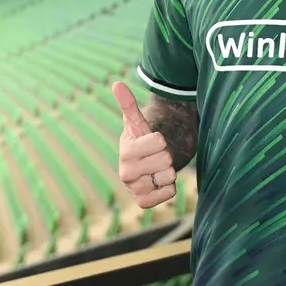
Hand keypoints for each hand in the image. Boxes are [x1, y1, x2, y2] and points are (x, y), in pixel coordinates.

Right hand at [112, 81, 176, 208]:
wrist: (143, 165)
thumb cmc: (141, 141)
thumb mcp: (137, 122)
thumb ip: (128, 104)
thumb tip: (116, 83)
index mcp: (126, 152)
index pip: (159, 141)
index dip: (160, 139)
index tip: (152, 142)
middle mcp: (126, 173)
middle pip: (166, 159)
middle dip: (165, 156)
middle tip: (155, 156)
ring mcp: (135, 189)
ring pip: (169, 176)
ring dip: (167, 172)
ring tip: (156, 169)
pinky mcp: (144, 202)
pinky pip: (168, 193)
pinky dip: (169, 187)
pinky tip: (158, 182)